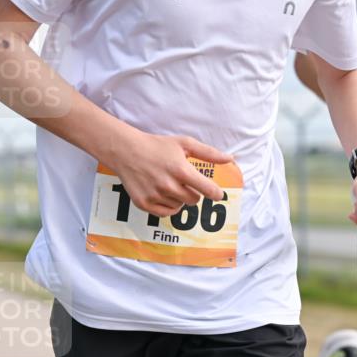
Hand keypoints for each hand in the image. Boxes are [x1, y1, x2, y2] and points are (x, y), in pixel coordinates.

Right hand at [110, 130, 232, 216]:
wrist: (126, 151)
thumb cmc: (157, 146)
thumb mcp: (184, 143)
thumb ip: (208, 153)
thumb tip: (230, 159)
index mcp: (181, 170)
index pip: (207, 190)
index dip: (216, 193)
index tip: (218, 194)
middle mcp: (168, 185)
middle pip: (194, 200)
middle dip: (193, 192)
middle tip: (183, 182)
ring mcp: (155, 196)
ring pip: (180, 206)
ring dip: (178, 198)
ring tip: (168, 184)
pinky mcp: (144, 203)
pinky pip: (166, 213)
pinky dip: (168, 206)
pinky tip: (163, 194)